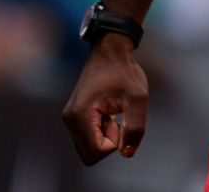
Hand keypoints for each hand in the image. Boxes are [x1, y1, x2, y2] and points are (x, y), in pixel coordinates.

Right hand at [61, 35, 149, 164]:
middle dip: (109, 141)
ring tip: (113, 112)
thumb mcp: (138, 98)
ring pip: (89, 147)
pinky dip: (102, 131)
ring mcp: (70, 119)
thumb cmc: (125, 72)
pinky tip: (109, 111)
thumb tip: (127, 153)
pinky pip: (88, 138)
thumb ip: (135, 127)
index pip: (96, 152)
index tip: (121, 120)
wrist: (111, 52)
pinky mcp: (74, 117)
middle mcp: (70, 120)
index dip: (115, 142)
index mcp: (80, 115)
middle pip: (90, 154)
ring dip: (106, 136)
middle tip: (117, 118)